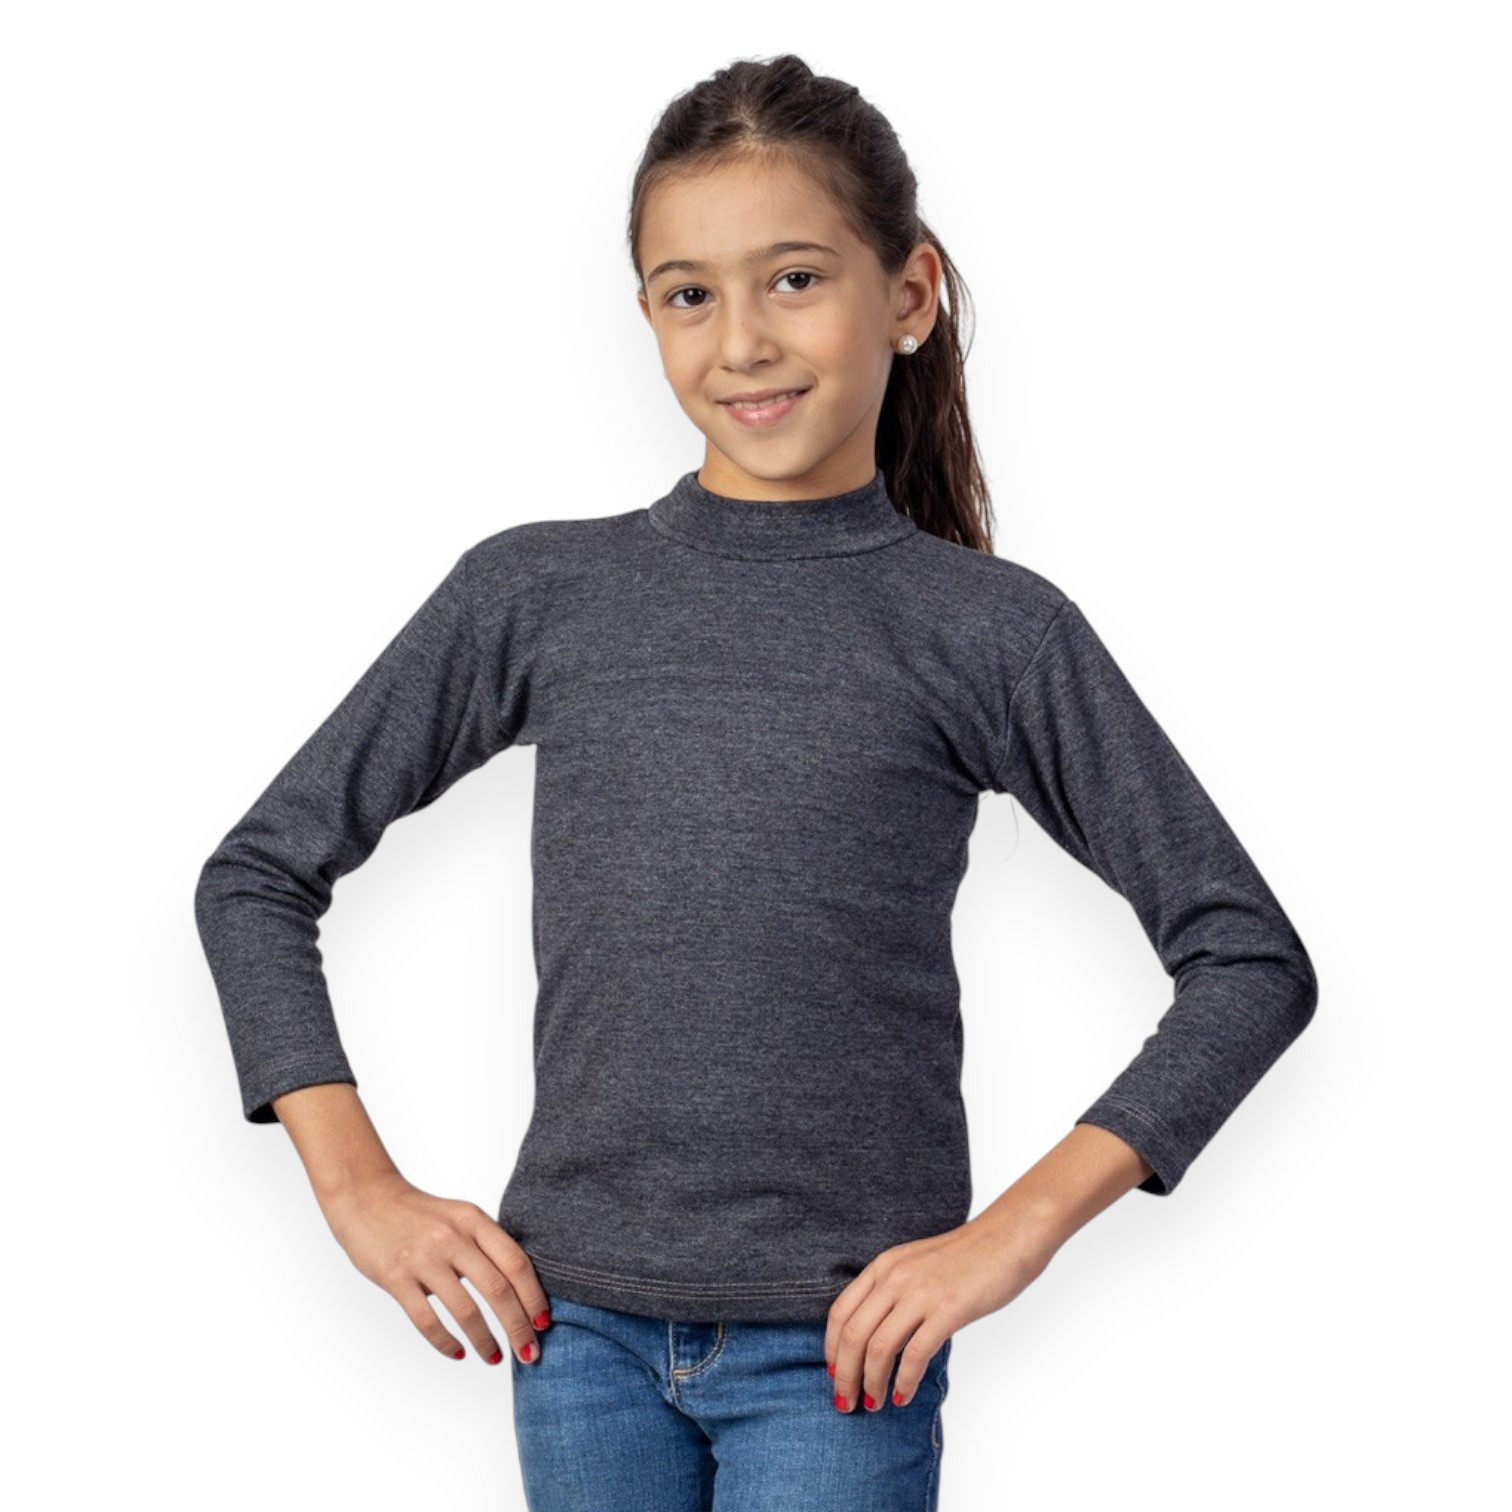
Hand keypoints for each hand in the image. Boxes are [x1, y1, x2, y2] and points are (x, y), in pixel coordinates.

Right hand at [317, 1169, 553, 1365]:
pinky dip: (446, 1343)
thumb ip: (486, 1246)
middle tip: (528, 1353)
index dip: (534, 1296)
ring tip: (495, 1358)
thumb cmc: (420, 1215)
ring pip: (466, 1311)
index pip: (516, 1263)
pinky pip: (427, 1320)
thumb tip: (520, 1291)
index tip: (544, 1322)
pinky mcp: (396, 1278)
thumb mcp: (460, 1217)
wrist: (367, 1199)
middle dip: (518, 1327)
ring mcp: (424, 1258)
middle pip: (498, 1290)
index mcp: (474, 1220)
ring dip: (485, 1341)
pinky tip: (458, 1353)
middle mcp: (453, 1238)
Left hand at [824, 1211, 1056, 1412]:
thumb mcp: (915, 1265)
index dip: (832, 1348)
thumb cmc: (966, 1256)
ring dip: (871, 1383)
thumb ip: (893, 1291)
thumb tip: (876, 1333)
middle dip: (846, 1375)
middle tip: (847, 1401)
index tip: (834, 1373)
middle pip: (853, 1334)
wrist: (1007, 1238)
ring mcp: (920, 1294)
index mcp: (883, 1266)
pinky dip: (904, 1381)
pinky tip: (903, 1396)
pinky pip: (915, 1354)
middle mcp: (894, 1278)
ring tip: (874, 1403)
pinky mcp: (948, 1310)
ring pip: (878, 1347)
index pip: (840, 1312)